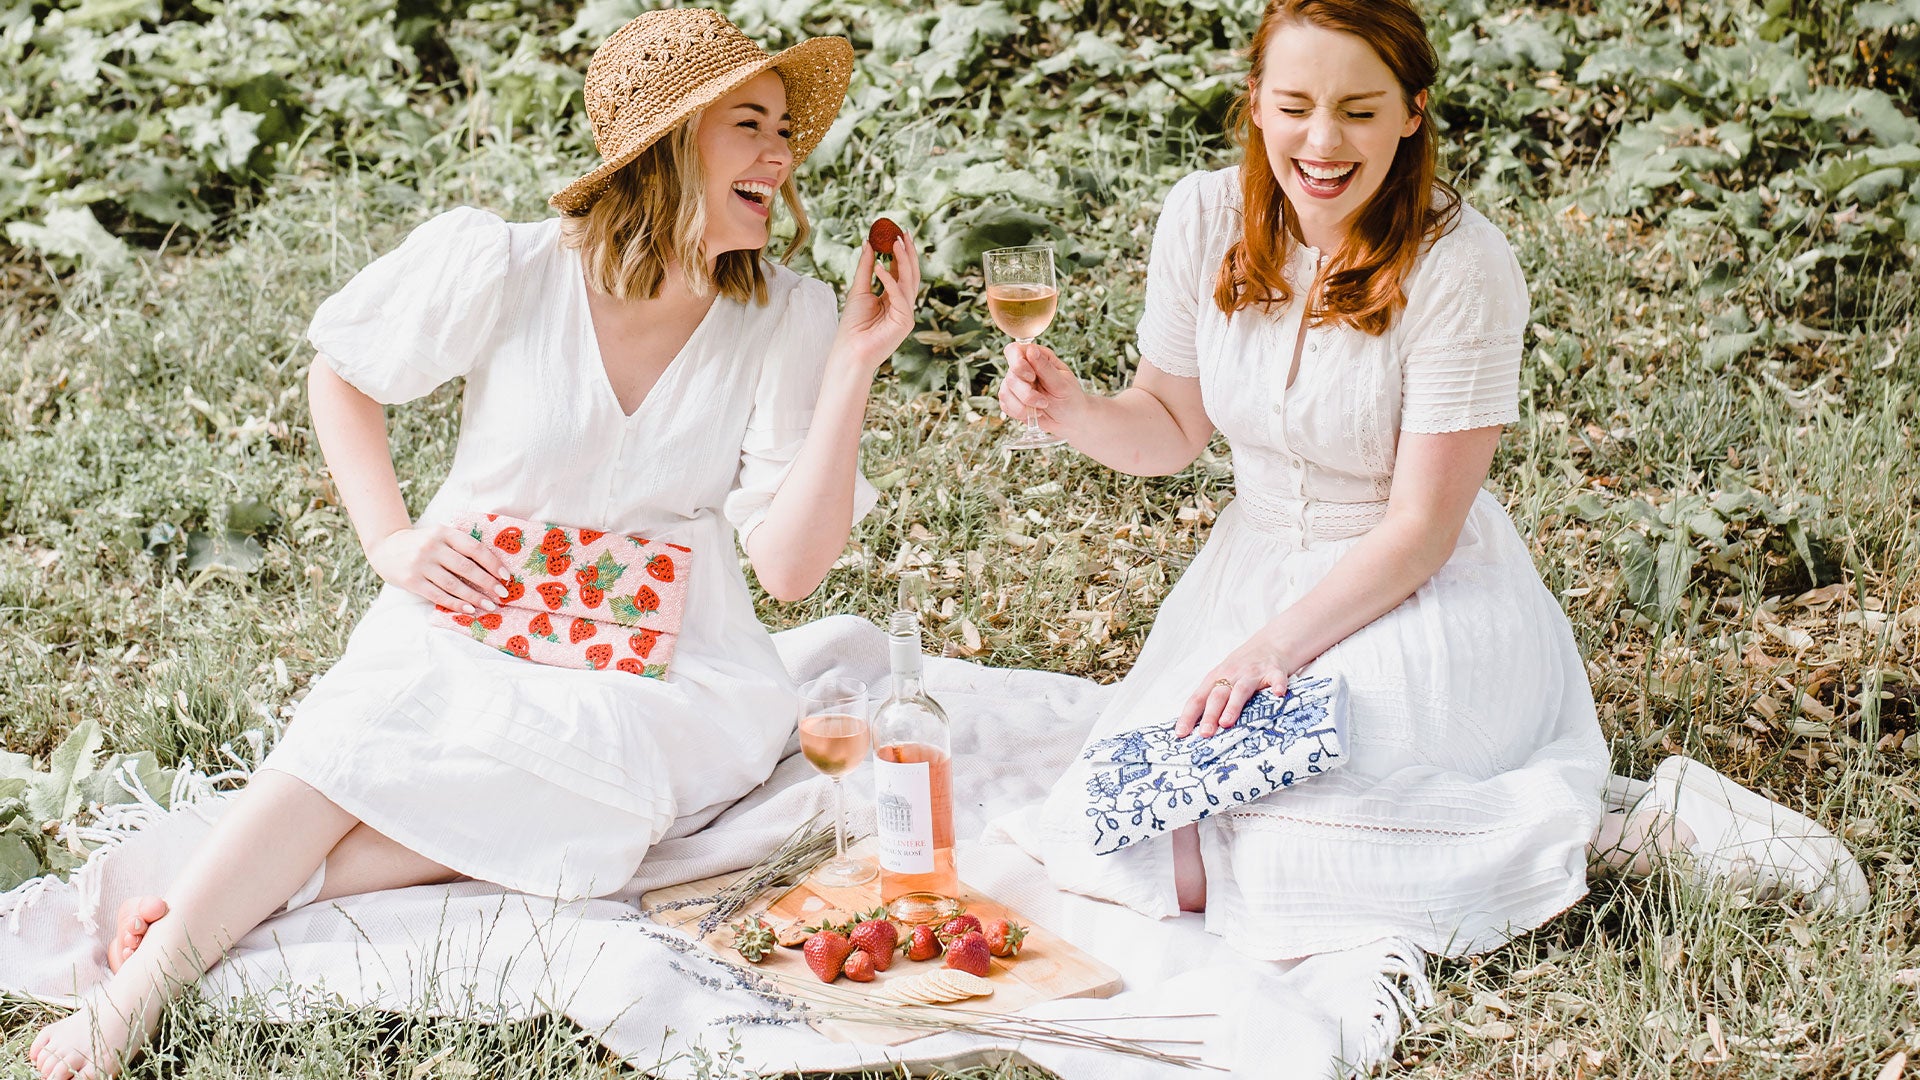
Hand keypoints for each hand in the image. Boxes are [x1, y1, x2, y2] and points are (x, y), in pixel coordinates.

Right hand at [367, 524, 513, 612]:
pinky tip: (469, 610)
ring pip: (453, 584)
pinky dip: (455, 604)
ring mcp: (421, 564)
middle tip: (503, 595)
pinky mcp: (412, 581)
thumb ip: (459, 546)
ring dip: (474, 597)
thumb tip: (492, 568)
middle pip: (466, 568)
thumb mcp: (439, 536)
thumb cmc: (421, 544)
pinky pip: (438, 595)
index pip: (474, 548)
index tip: (506, 576)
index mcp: (444, 532)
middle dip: (488, 583)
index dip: (492, 563)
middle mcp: (432, 547)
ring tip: (490, 606)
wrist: (385, 548)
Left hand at [833, 229, 922, 372]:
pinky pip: (899, 295)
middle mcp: (903, 305)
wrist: (850, 352)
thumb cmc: (853, 326)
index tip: (897, 233)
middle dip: (908, 253)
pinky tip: (879, 265)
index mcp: (893, 299)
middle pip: (911, 274)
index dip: (900, 253)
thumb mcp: (858, 290)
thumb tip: (868, 243)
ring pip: (909, 281)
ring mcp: (906, 313)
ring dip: (903, 260)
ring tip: (894, 242)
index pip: (901, 272)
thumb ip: (865, 267)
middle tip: (904, 233)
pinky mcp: (905, 321)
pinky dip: (889, 280)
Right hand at [997, 342, 1086, 435]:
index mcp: (1037, 357)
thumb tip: (1032, 350)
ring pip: (1005, 392)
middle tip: (1044, 401)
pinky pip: (1005, 405)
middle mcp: (1023, 368)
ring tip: (1042, 408)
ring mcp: (1015, 385)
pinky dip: (1019, 412)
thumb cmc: (1070, 397)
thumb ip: (1045, 367)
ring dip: (1024, 405)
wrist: (1070, 419)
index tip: (1031, 376)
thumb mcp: (1062, 382)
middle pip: (1010, 375)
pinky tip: (1034, 413)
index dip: (1017, 362)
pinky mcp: (1011, 400)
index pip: (1014, 350)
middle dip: (1026, 393)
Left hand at [1175, 629, 1296, 738]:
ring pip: (1241, 690)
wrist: (1271, 644)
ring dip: (1233, 706)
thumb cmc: (1242, 668)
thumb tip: (1194, 728)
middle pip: (1217, 695)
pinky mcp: (1274, 671)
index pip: (1198, 698)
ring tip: (1226, 722)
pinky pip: (1276, 679)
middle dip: (1209, 715)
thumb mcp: (1223, 678)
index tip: (1180, 733)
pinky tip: (1278, 694)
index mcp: (1216, 678)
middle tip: (1204, 733)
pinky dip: (1277, 685)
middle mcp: (1232, 675)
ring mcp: (1253, 673)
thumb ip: (1212, 698)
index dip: (1188, 715)